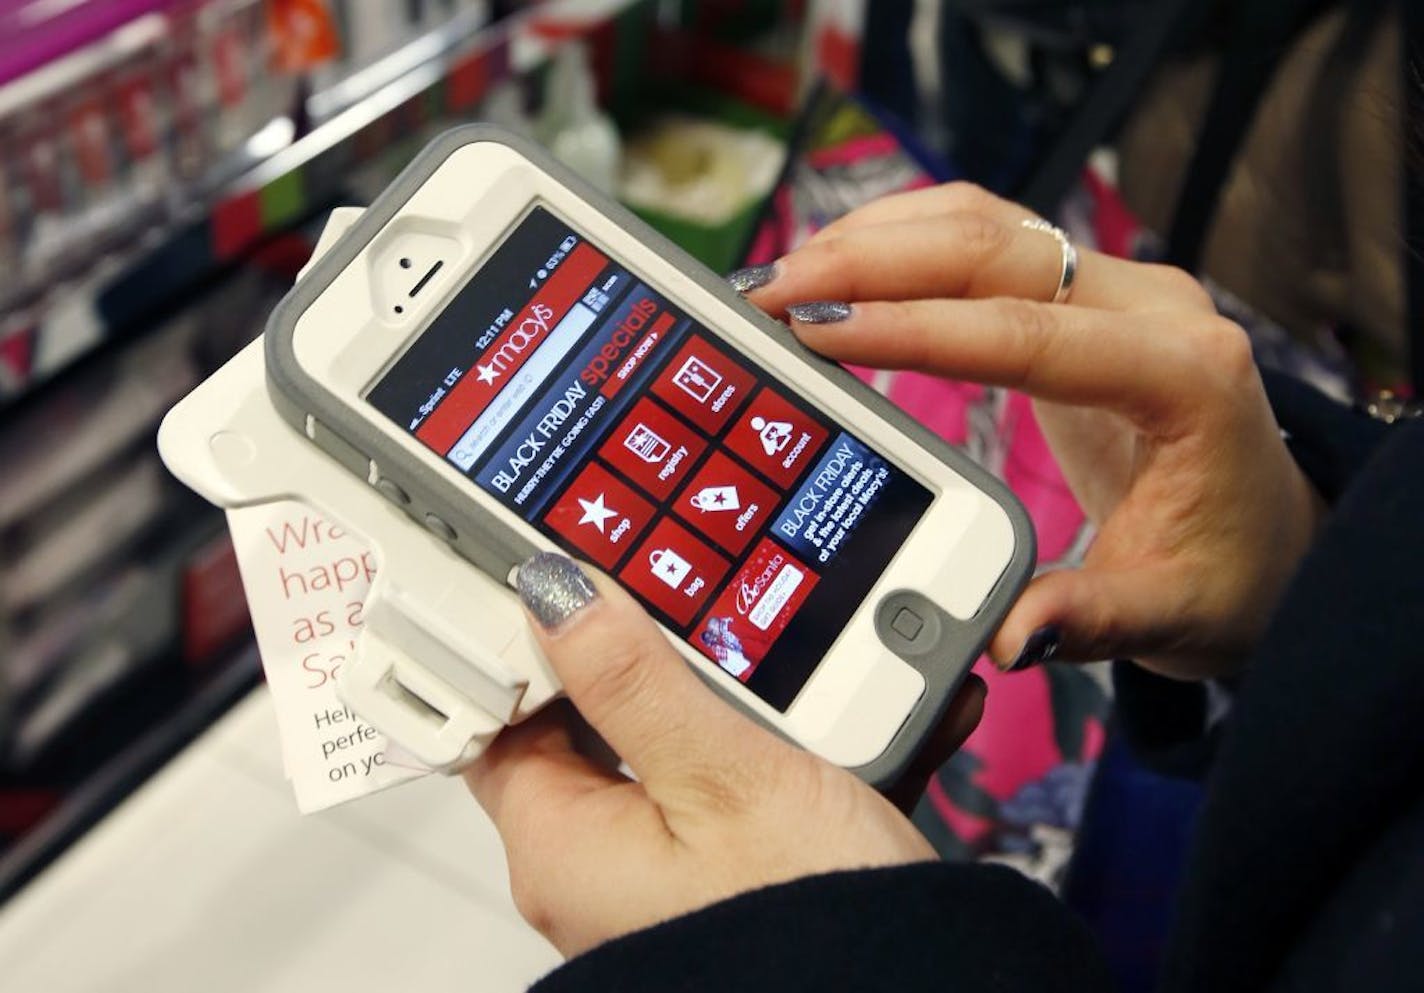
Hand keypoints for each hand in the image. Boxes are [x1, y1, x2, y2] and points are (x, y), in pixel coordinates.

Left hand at [465, 554, 984, 957]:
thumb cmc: (812, 923)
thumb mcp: (724, 774)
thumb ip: (633, 679)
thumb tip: (555, 596)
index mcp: (565, 847)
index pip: (498, 716)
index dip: (523, 639)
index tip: (571, 574)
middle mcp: (601, 868)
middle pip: (593, 726)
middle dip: (647, 655)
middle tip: (696, 588)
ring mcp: (668, 875)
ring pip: (678, 749)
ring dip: (734, 696)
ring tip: (796, 644)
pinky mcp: (734, 877)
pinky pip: (742, 790)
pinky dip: (790, 748)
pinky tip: (859, 709)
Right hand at [735, 182, 1324, 679]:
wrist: (1270, 535)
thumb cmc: (1226, 571)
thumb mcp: (1170, 612)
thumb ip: (1091, 617)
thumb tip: (1007, 638)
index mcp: (1183, 376)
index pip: (1028, 333)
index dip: (915, 328)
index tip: (818, 334)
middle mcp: (1152, 307)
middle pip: (997, 246)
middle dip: (871, 259)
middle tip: (771, 293)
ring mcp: (1115, 290)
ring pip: (984, 222)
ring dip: (879, 239)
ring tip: (786, 278)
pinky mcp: (1078, 296)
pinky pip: (985, 242)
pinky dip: (905, 245)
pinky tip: (842, 270)